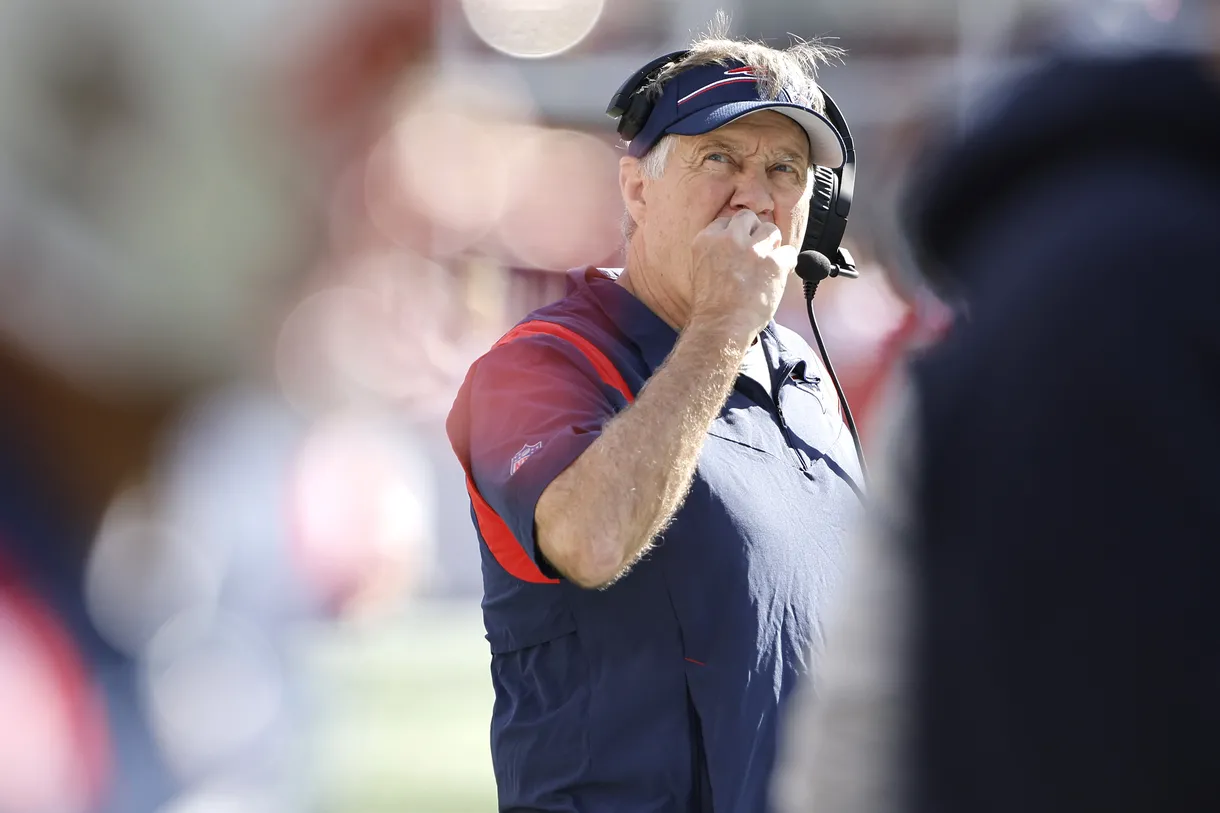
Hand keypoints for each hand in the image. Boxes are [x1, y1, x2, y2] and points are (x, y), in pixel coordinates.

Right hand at [688, 210, 796, 340]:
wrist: (721, 325)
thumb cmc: (711, 304)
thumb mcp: (701, 267)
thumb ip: (717, 248)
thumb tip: (738, 240)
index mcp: (707, 239)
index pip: (727, 221)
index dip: (736, 234)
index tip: (739, 247)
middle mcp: (730, 238)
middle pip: (749, 218)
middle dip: (753, 233)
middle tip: (753, 253)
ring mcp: (753, 249)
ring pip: (771, 230)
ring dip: (771, 246)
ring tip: (765, 265)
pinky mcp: (774, 263)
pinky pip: (789, 252)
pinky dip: (787, 263)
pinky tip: (777, 275)